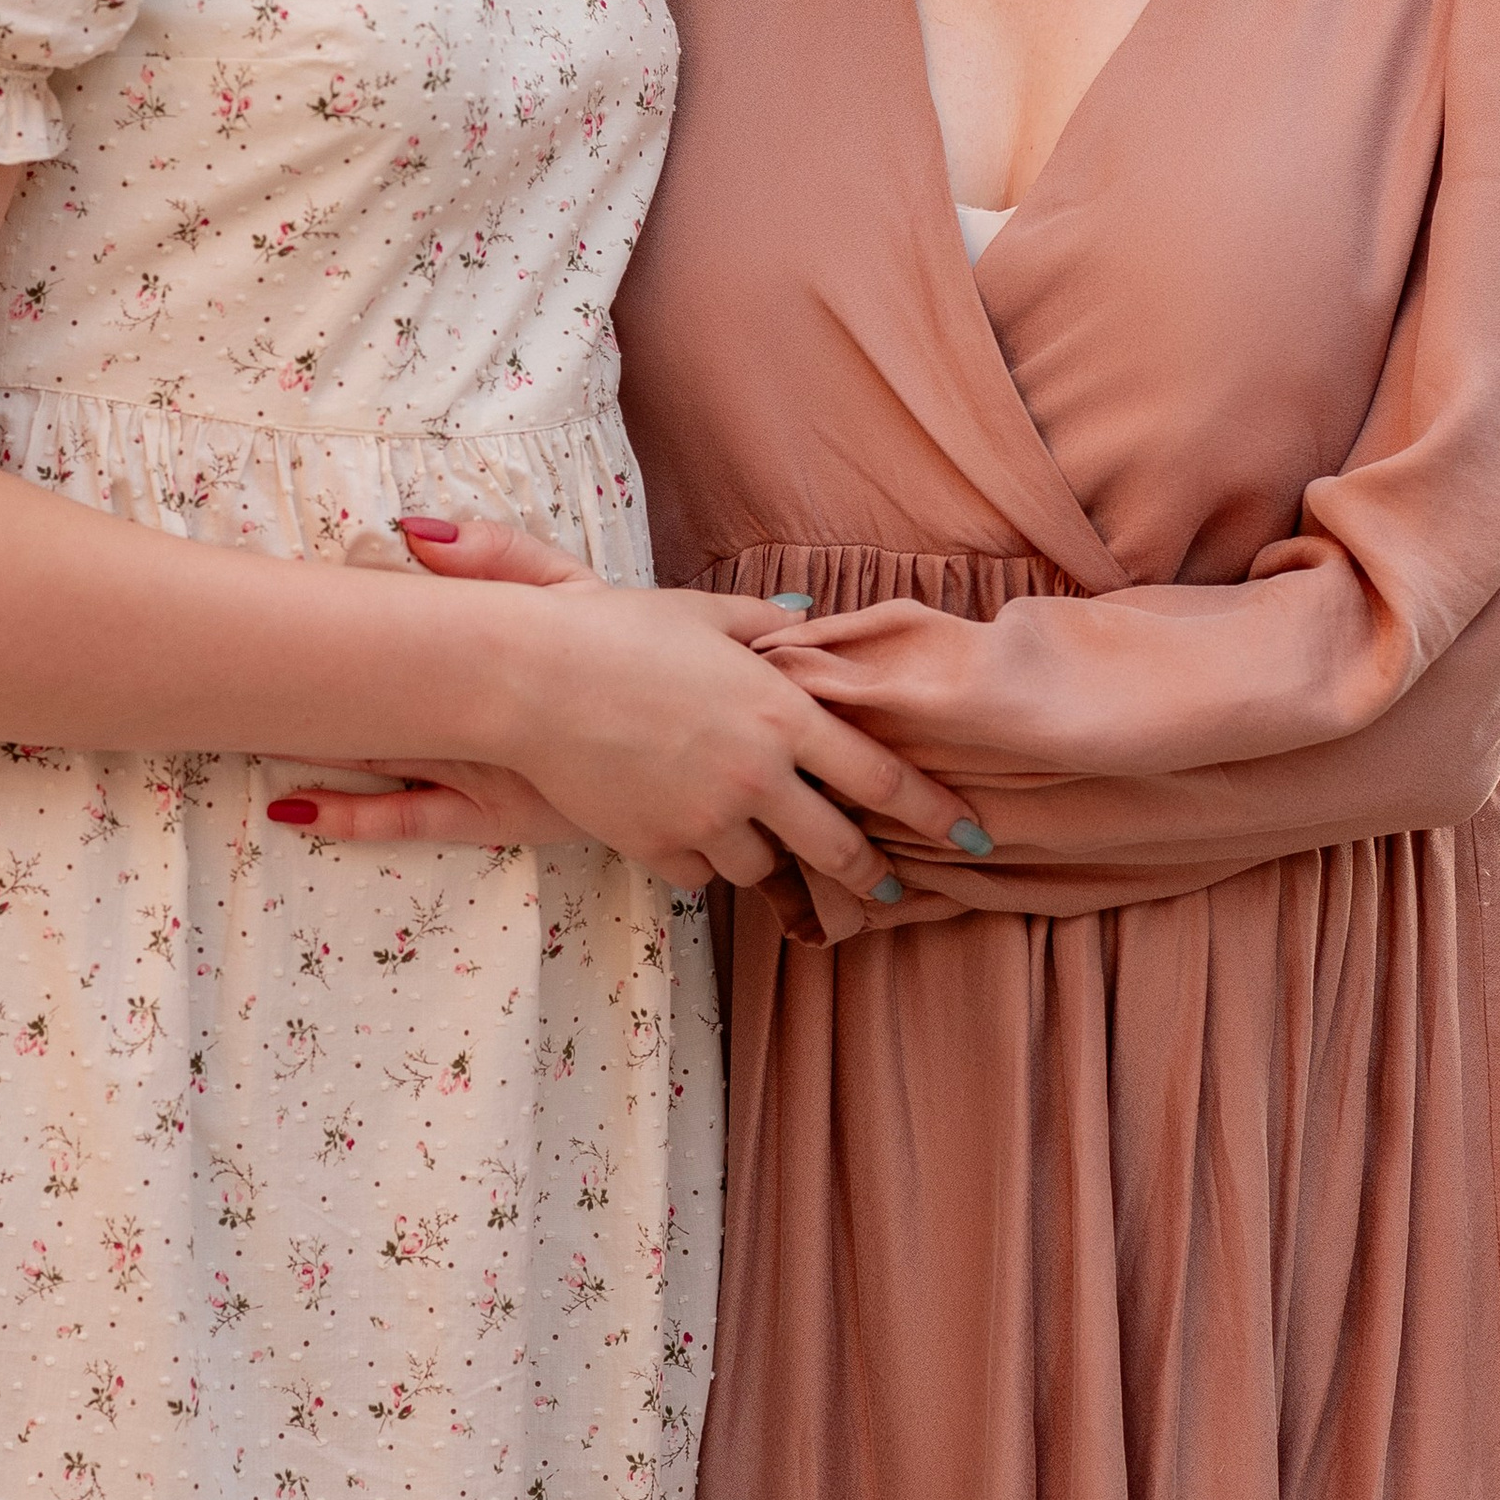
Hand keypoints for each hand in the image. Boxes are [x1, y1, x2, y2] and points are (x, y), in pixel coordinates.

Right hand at [288, 515, 973, 899]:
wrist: (530, 678)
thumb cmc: (619, 632)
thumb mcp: (705, 613)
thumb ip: (769, 623)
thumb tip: (809, 621)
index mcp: (782, 714)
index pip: (881, 777)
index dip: (933, 812)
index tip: (969, 834)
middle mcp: (756, 776)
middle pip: (838, 845)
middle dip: (871, 871)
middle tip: (890, 886)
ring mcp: (705, 819)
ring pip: (763, 867)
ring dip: (771, 857)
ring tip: (765, 843)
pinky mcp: (654, 847)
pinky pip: (698, 875)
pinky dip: (703, 862)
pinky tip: (691, 836)